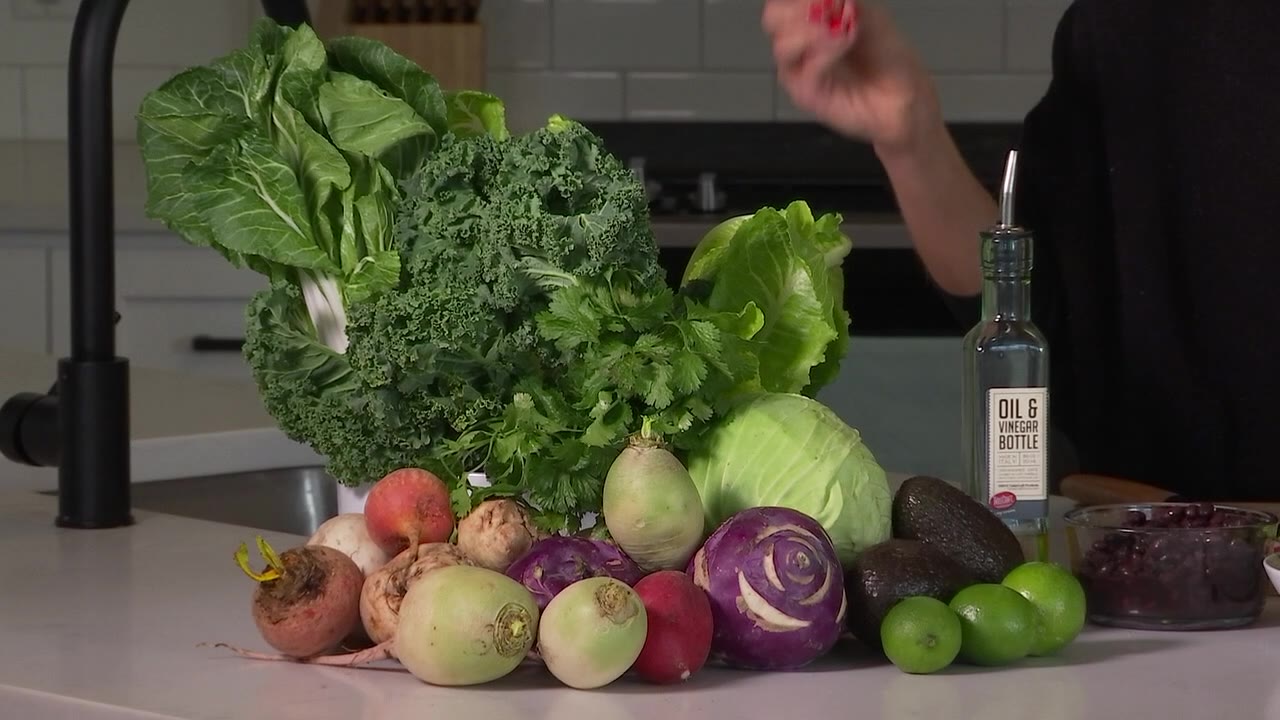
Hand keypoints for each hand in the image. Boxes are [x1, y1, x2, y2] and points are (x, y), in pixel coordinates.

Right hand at [763, 0, 938, 154]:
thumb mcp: (868, 13)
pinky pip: (804, 69)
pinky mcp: (806, 94)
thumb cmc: (887, 56)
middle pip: (772, 20)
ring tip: (842, 32)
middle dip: (797, 10)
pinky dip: (826, 52)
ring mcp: (800, 72)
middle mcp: (799, 46)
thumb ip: (843, 0)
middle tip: (826, 11)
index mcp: (809, 23)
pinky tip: (845, 44)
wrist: (904, 92)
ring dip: (812, 31)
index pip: (781, 4)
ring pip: (782, 46)